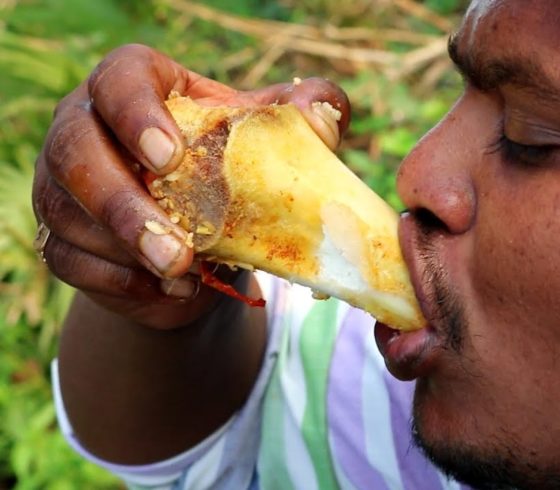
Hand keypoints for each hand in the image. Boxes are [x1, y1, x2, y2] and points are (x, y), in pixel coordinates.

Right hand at [32, 44, 350, 328]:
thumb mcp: (273, 139)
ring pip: (67, 213)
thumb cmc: (238, 173)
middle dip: (123, 203)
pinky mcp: (61, 238)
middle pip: (74, 151)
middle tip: (177, 247)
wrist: (209, 243)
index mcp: (139, 87)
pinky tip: (169, 290)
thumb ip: (305, 117)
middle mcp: (87, 127)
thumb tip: (324, 118)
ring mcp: (65, 185)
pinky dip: (119, 281)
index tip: (170, 156)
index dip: (137, 113)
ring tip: (183, 273)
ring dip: (126, 250)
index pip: (120, 79)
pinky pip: (68, 260)